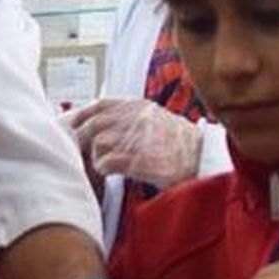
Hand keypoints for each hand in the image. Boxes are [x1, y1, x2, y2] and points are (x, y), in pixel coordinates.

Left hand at [66, 99, 201, 189]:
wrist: (206, 160)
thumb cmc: (181, 144)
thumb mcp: (156, 119)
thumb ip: (129, 117)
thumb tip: (98, 124)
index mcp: (139, 106)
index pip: (100, 105)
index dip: (82, 116)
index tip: (73, 126)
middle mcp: (137, 118)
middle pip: (94, 125)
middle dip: (83, 141)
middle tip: (81, 153)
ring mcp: (139, 138)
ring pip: (98, 144)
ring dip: (95, 157)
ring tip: (101, 165)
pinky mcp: (140, 160)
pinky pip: (107, 162)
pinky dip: (103, 168)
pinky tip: (109, 172)